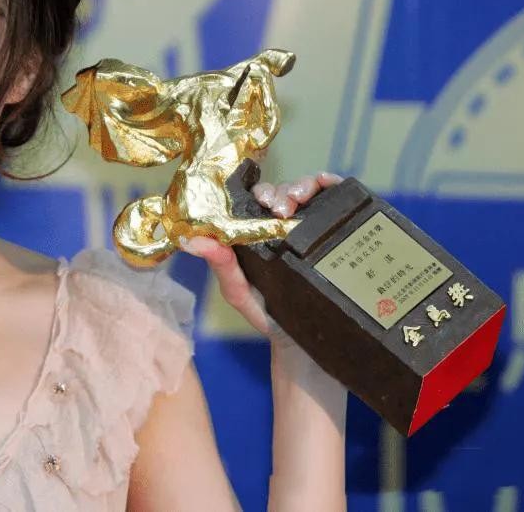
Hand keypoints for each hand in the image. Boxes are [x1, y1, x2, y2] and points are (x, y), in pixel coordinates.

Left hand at [178, 171, 343, 345]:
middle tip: (283, 208)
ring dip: (303, 186)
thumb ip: (220, 266)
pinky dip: (330, 183)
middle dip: (282, 191)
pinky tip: (329, 183)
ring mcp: (307, 223)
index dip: (258, 192)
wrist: (304, 340)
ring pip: (305, 190)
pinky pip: (332, 196)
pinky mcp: (331, 227)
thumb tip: (191, 240)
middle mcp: (280, 224)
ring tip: (301, 201)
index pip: (253, 199)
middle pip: (280, 192)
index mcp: (255, 232)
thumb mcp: (238, 291)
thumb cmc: (266, 313)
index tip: (263, 200)